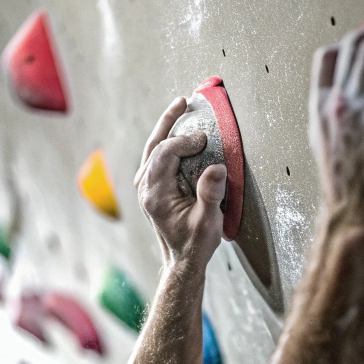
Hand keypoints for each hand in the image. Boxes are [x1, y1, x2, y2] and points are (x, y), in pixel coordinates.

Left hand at [135, 97, 227, 272]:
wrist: (182, 261)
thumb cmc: (195, 244)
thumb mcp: (208, 222)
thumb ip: (211, 194)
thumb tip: (217, 167)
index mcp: (156, 195)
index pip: (164, 155)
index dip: (184, 141)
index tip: (204, 138)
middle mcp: (146, 189)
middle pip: (153, 146)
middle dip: (169, 122)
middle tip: (185, 102)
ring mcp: (146, 188)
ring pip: (152, 149)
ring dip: (166, 127)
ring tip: (180, 108)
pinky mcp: (152, 188)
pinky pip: (155, 157)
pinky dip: (166, 142)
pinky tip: (178, 132)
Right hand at [309, 13, 363, 244]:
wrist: (355, 226)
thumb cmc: (352, 203)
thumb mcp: (335, 158)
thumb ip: (344, 133)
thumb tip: (363, 128)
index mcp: (320, 115)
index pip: (326, 60)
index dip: (351, 42)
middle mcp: (335, 105)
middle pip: (355, 45)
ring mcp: (359, 109)